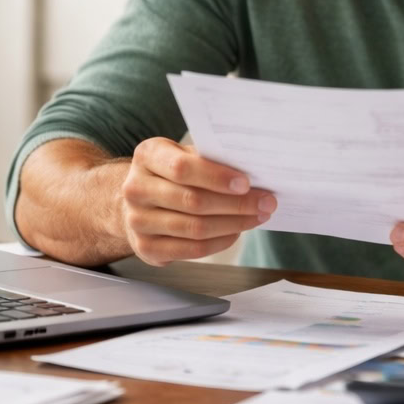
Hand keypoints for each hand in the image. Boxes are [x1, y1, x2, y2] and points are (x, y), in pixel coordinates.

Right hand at [118, 137, 275, 265]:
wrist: (139, 200)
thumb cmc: (171, 173)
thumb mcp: (184, 154)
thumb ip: (210, 159)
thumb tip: (253, 173)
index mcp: (147, 156)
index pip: (182, 168)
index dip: (217, 177)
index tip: (246, 183)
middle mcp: (136, 188)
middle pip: (193, 201)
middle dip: (236, 204)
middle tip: (266, 203)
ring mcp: (137, 221)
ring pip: (195, 228)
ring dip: (233, 224)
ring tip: (257, 217)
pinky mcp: (146, 247)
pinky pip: (191, 249)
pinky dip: (220, 242)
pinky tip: (236, 232)